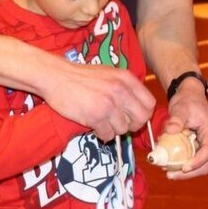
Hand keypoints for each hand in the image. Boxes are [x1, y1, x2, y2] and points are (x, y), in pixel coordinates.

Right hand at [41, 61, 155, 141]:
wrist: (57, 76)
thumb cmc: (82, 76)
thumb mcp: (110, 74)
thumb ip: (125, 87)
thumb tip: (138, 107)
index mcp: (127, 78)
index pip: (150, 103)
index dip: (144, 114)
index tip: (134, 117)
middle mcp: (121, 90)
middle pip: (141, 119)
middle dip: (132, 125)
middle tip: (120, 124)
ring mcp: (109, 103)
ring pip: (123, 129)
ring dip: (114, 129)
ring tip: (103, 122)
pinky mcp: (95, 116)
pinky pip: (107, 135)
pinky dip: (102, 134)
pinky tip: (94, 126)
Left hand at [162, 77, 207, 179]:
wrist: (189, 95)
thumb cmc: (187, 100)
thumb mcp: (181, 107)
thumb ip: (176, 119)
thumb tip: (170, 130)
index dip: (198, 161)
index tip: (184, 168)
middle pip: (205, 164)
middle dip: (189, 172)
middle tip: (170, 174)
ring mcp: (204, 145)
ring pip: (198, 165)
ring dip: (183, 171)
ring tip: (166, 170)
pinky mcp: (196, 147)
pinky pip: (190, 160)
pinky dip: (180, 163)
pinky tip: (167, 162)